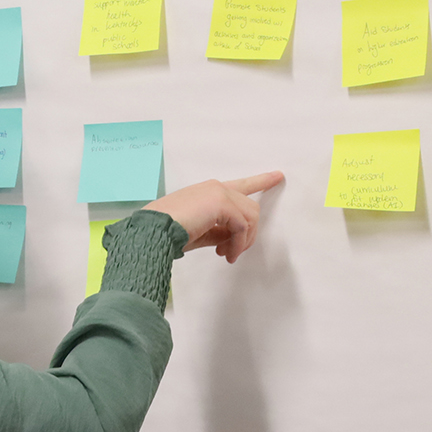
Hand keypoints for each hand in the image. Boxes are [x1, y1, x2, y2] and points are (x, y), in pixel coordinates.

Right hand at [141, 171, 283, 263]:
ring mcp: (219, 192)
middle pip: (250, 208)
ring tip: (227, 255)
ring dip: (242, 241)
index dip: (261, 181)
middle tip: (231, 253)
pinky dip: (238, 244)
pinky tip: (226, 254)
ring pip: (250, 217)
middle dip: (247, 235)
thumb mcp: (201, 233)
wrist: (153, 230)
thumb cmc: (168, 232)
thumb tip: (234, 239)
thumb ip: (220, 232)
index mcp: (208, 191)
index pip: (241, 185)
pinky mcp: (221, 202)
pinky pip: (242, 226)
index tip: (277, 176)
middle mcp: (215, 187)